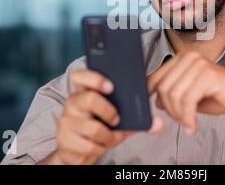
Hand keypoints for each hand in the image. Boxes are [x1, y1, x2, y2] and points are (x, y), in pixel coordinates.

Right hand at [48, 69, 162, 164]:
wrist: (80, 151)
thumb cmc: (101, 128)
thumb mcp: (119, 121)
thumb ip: (138, 119)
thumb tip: (159, 123)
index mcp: (84, 91)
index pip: (79, 75)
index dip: (94, 77)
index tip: (111, 86)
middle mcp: (73, 102)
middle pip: (89, 99)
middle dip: (109, 111)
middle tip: (116, 119)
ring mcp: (67, 121)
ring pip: (93, 127)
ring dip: (108, 136)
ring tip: (110, 137)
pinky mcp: (65, 140)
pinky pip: (89, 145)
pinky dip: (100, 148)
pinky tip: (100, 145)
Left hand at [148, 51, 224, 133]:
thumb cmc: (218, 96)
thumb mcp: (189, 95)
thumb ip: (172, 94)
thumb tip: (155, 100)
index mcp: (181, 58)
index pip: (155, 78)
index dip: (153, 98)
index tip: (159, 112)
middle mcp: (189, 57)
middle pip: (163, 87)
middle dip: (169, 109)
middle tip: (180, 121)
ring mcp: (199, 64)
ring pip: (174, 94)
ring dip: (179, 115)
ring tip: (188, 124)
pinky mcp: (208, 75)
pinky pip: (188, 100)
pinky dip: (187, 117)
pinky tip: (192, 125)